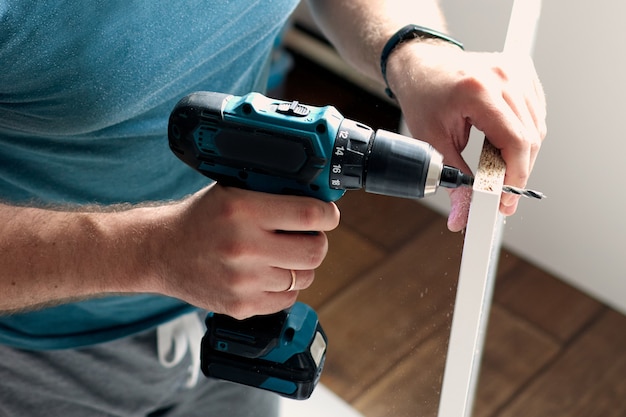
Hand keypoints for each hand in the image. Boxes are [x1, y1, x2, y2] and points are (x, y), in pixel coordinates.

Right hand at [149, 184, 339, 318]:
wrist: (159, 251)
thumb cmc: (198, 218)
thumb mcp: (232, 191)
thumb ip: (271, 194)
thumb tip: (317, 199)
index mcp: (243, 209)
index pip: (309, 214)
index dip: (328, 215)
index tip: (329, 215)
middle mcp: (244, 246)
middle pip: (315, 251)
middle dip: (317, 241)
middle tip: (308, 236)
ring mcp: (243, 280)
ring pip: (304, 277)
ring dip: (300, 266)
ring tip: (282, 255)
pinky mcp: (240, 306)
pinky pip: (287, 300)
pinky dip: (285, 288)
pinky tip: (269, 274)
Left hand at [386, 42, 546, 230]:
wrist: (422, 64)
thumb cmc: (423, 97)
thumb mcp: (431, 142)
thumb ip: (452, 180)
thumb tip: (462, 217)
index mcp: (477, 91)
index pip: (515, 141)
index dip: (515, 177)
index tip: (505, 201)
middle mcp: (503, 76)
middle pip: (530, 137)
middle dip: (518, 172)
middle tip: (500, 196)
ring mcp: (516, 70)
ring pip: (537, 128)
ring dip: (521, 156)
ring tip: (496, 168)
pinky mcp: (523, 71)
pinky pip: (535, 114)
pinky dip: (524, 135)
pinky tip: (503, 143)